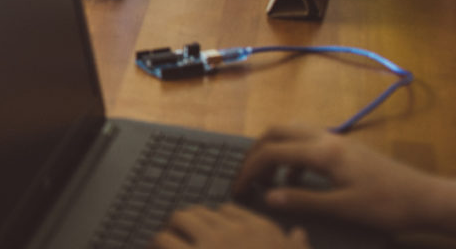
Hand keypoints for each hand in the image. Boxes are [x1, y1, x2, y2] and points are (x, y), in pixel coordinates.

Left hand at [151, 205, 306, 248]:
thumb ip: (296, 246)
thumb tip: (298, 233)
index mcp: (261, 231)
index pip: (228, 210)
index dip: (215, 221)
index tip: (209, 234)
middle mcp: (234, 231)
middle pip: (199, 211)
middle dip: (187, 223)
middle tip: (180, 238)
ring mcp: (210, 244)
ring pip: (177, 220)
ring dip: (169, 232)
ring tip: (162, 244)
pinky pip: (163, 240)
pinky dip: (157, 245)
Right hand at [229, 125, 444, 234]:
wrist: (427, 199)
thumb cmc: (387, 206)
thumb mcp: (343, 208)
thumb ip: (303, 200)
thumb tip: (266, 196)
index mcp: (322, 152)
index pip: (272, 152)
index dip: (249, 170)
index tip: (237, 190)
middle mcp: (326, 139)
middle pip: (277, 132)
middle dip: (255, 153)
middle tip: (244, 178)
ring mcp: (337, 142)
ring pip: (291, 134)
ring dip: (272, 152)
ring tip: (265, 180)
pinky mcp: (346, 150)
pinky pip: (306, 143)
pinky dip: (291, 157)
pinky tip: (294, 182)